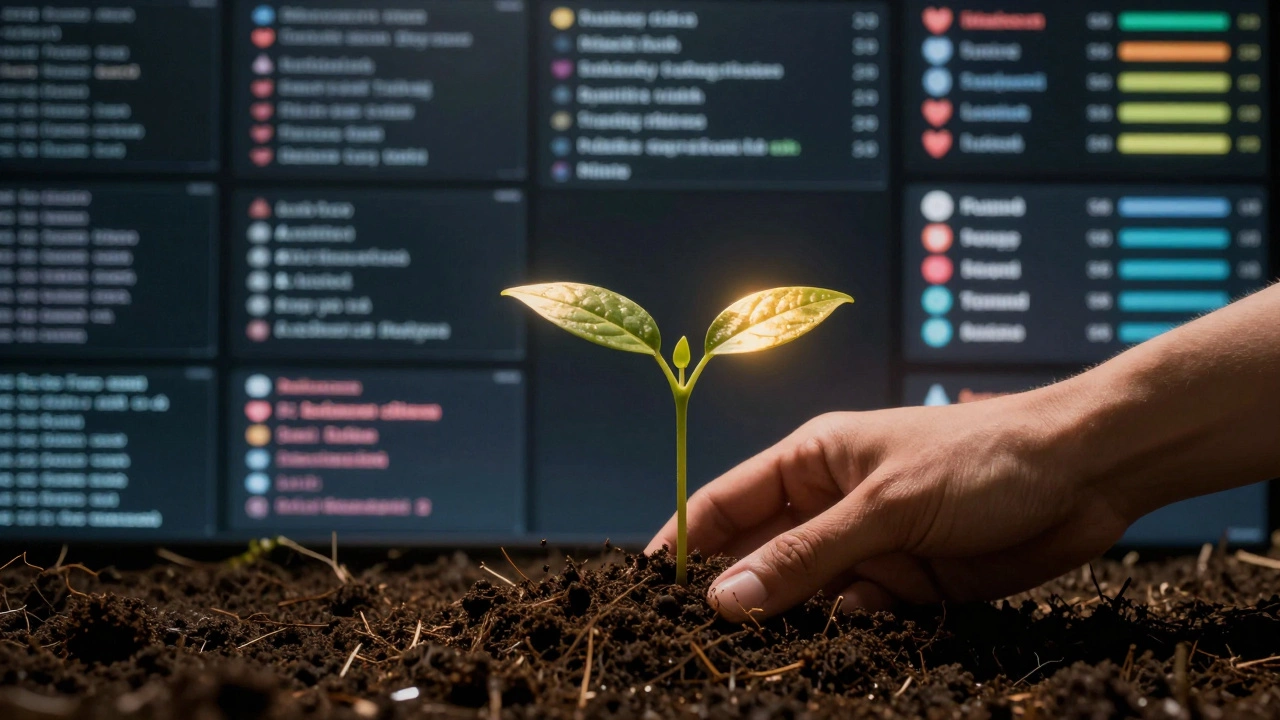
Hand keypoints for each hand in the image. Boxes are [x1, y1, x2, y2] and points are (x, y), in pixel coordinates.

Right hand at [645, 386, 1134, 620]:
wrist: (1085, 474)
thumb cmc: (980, 458)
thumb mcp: (884, 505)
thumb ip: (807, 556)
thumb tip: (727, 597)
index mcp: (812, 459)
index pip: (726, 501)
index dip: (683, 541)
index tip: (643, 584)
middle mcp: (832, 502)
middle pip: (761, 555)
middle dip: (735, 592)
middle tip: (698, 636)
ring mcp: (869, 545)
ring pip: (807, 593)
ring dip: (791, 619)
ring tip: (766, 650)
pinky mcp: (907, 583)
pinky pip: (857, 616)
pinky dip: (848, 631)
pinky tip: (847, 639)